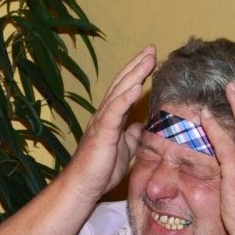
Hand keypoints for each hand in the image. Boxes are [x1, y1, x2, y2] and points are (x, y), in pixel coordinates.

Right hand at [59, 45, 155, 200]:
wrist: (83, 186)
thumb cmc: (101, 170)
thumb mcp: (124, 148)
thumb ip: (132, 135)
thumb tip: (141, 124)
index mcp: (110, 117)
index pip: (125, 89)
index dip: (137, 73)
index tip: (151, 58)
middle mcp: (105, 114)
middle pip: (122, 83)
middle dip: (137, 65)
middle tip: (151, 48)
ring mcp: (102, 121)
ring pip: (119, 91)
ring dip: (135, 74)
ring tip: (148, 59)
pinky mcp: (102, 131)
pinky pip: (115, 110)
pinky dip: (126, 97)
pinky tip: (137, 86)